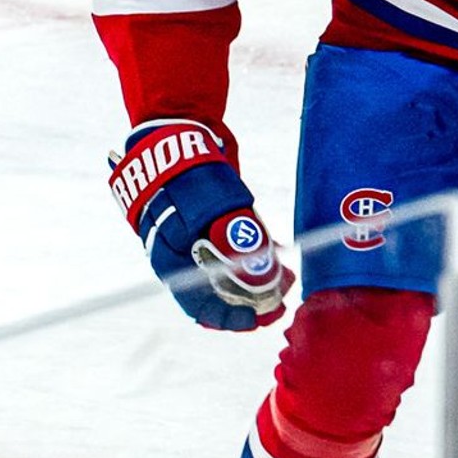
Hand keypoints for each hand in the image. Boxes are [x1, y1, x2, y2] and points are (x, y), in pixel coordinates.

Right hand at [107, 121, 292, 329]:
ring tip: (287, 281)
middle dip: (251, 302)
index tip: (256, 320)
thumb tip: (263, 270)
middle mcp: (184, 257)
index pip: (198, 305)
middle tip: (281, 302)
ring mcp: (200, 242)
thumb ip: (232, 236)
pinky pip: (239, 254)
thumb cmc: (185, 172)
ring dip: (260, 283)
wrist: (176, 136)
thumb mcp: (207, 205)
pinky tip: (280, 262)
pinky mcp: (217, 227)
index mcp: (170, 260)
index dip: (228, 317)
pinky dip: (258, 261)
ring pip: (232, 276)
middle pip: (219, 294)